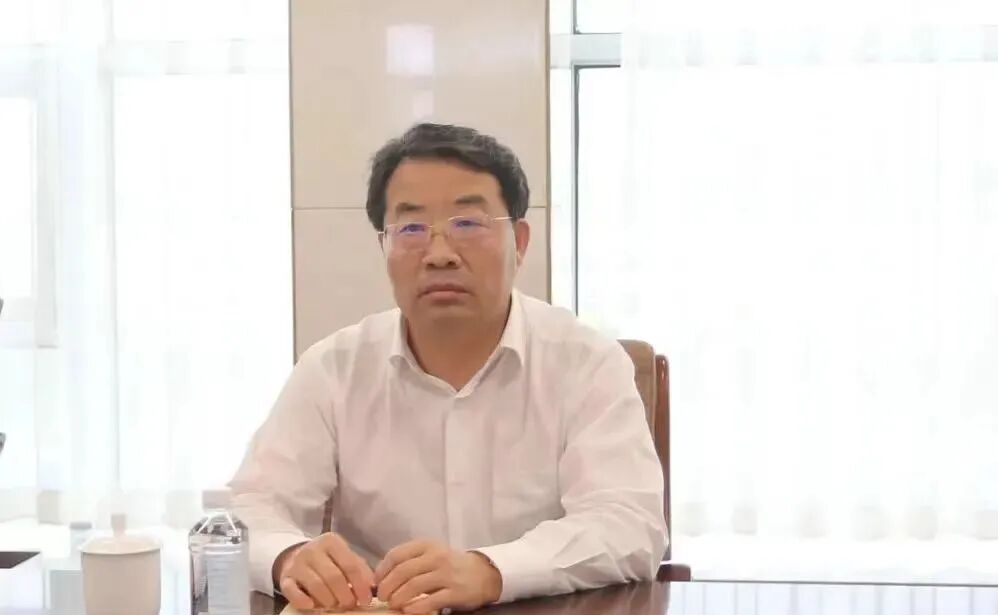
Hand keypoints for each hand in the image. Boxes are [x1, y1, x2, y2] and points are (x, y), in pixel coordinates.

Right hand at [274, 532, 375, 610]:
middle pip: (334, 577)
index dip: (361, 585)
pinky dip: (303, 600)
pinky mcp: (285, 577)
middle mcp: (312, 550)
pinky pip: (292, 591)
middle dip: (345, 595)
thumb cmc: (327, 560)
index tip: (366, 600)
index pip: (350, 565)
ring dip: (329, 600)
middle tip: (350, 605)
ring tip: (335, 605)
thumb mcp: (343, 556)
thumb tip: (372, 586)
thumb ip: (358, 568)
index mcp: (331, 542)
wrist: (296, 557)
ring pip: (316, 585)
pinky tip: (312, 605)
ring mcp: (297, 564)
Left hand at [374, 540, 502, 613]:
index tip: (376, 582)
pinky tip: (408, 611)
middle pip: (402, 571)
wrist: (482, 574)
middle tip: (382, 597)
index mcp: (427, 545)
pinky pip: (431, 601)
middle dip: (387, 586)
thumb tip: (380, 576)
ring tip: (392, 604)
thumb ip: (409, 560)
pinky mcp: (455, 592)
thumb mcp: (430, 554)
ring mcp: (447, 574)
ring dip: (398, 598)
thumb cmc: (449, 565)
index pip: (396, 555)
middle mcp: (436, 556)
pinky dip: (415, 608)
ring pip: (414, 586)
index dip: (381, 570)